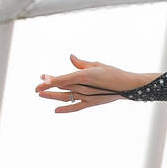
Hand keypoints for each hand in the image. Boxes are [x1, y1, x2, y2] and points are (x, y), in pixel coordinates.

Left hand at [36, 55, 158, 112]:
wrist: (128, 87)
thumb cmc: (114, 73)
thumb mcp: (97, 65)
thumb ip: (82, 63)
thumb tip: (70, 57)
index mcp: (85, 75)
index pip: (63, 78)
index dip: (51, 80)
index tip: (41, 78)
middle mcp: (85, 87)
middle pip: (63, 86)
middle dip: (49, 85)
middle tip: (38, 83)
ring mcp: (88, 97)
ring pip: (67, 96)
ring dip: (53, 95)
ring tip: (41, 94)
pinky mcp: (92, 103)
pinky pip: (76, 107)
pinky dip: (66, 109)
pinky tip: (56, 109)